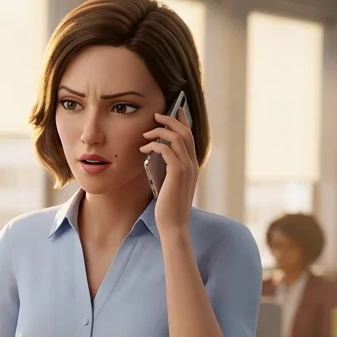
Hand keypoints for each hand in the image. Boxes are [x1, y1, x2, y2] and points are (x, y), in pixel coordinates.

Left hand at [142, 105, 199, 234]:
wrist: (174, 225)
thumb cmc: (169, 208)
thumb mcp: (170, 184)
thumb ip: (168, 169)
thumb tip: (156, 155)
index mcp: (192, 166)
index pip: (190, 137)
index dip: (182, 122)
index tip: (174, 111)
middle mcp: (192, 164)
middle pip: (185, 132)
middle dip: (170, 120)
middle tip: (156, 115)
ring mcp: (187, 168)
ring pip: (176, 137)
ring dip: (160, 131)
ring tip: (146, 132)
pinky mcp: (177, 173)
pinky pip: (166, 150)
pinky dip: (154, 145)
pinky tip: (144, 149)